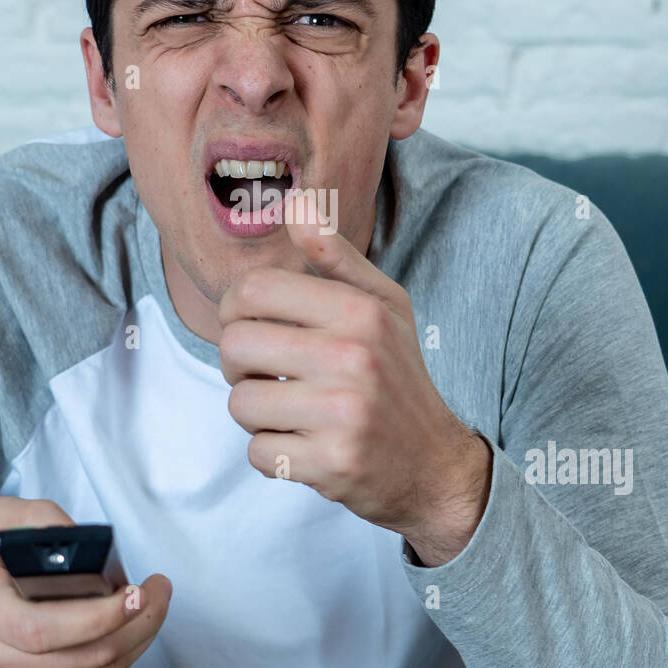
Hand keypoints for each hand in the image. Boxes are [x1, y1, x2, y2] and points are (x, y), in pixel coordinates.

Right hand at [0, 496, 172, 667]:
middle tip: (160, 594)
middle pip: (76, 659)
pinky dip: (107, 663)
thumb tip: (86, 540)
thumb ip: (40, 518)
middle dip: (135, 626)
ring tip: (150, 610)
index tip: (136, 592)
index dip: (98, 617)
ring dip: (131, 645)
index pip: (42, 628)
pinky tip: (122, 634)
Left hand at [217, 190, 491, 561]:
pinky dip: (272, 452)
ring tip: (288, 408)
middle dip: (236, 363)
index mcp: (359, 311)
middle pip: (235, 346)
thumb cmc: (397, 375)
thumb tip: (294, 204)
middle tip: (262, 371)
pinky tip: (303, 443)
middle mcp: (353, 358)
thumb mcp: (382, 305)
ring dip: (254, 410)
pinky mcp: (331, 464)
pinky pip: (257, 451)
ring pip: (240, 402)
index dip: (234, 308)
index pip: (252, 291)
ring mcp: (343, 415)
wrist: (433, 463)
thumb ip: (335, 255)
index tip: (249, 324)